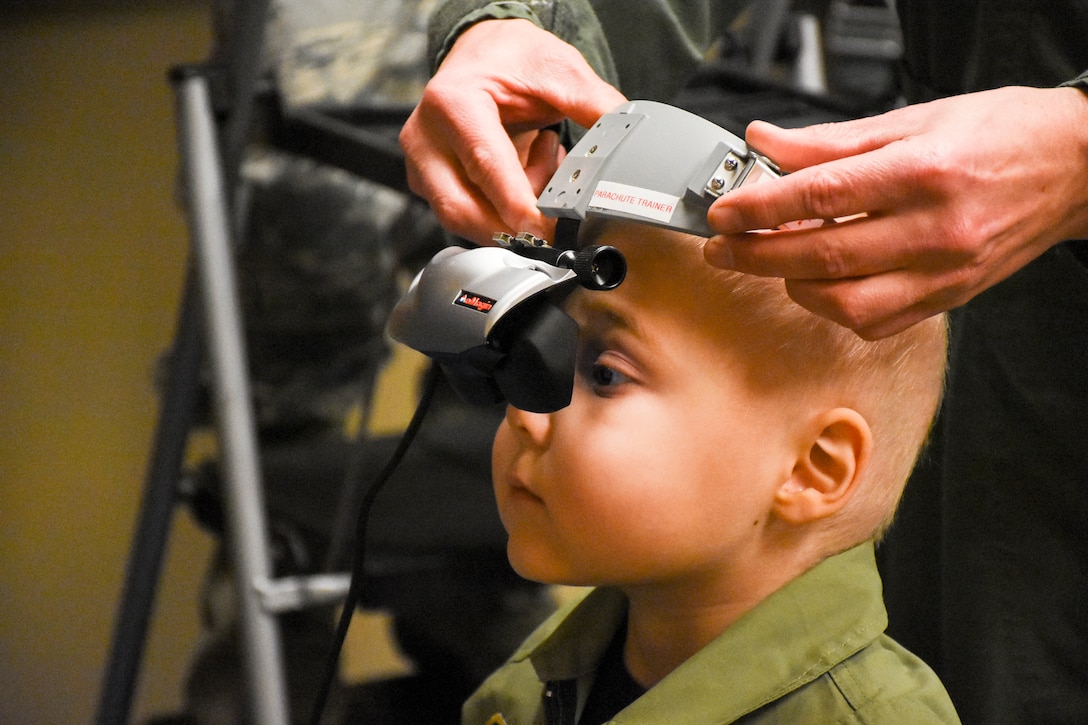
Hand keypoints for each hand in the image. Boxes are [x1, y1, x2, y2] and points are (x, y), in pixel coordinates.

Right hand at [400, 19, 626, 244]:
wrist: (486, 51)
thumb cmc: (515, 59)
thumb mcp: (562, 72)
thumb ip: (596, 109)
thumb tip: (628, 146)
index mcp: (453, 102)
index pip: (486, 168)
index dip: (517, 206)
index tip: (547, 231)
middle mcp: (425, 136)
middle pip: (462, 208)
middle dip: (511, 227)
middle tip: (553, 229)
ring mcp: (420, 163)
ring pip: (462, 217)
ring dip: (509, 215)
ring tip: (542, 167)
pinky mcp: (426, 181)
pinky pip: (464, 213)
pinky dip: (500, 209)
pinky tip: (526, 173)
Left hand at [704, 86, 1087, 338]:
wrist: (1075, 167)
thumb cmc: (999, 135)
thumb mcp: (913, 120)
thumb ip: (832, 141)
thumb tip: (765, 142)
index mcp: (922, 171)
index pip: (821, 194)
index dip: (760, 207)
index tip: (722, 212)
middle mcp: (934, 229)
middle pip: (823, 254)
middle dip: (756, 254)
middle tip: (721, 247)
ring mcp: (943, 272)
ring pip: (845, 301)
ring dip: (793, 284)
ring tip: (771, 260)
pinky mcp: (948, 298)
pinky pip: (875, 322)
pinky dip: (833, 307)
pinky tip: (819, 281)